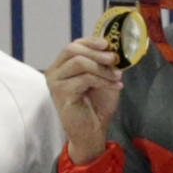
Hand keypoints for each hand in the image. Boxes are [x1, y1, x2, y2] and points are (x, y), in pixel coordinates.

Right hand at [45, 38, 122, 165]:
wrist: (93, 130)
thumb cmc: (97, 105)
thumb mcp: (103, 77)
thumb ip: (103, 62)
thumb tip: (112, 46)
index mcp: (63, 66)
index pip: (74, 45)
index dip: (91, 41)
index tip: (108, 44)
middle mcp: (55, 71)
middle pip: (73, 49)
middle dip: (97, 53)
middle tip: (114, 59)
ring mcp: (55, 82)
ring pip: (79, 62)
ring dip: (102, 68)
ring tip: (117, 77)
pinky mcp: (61, 93)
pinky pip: (84, 78)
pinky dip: (103, 80)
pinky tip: (115, 86)